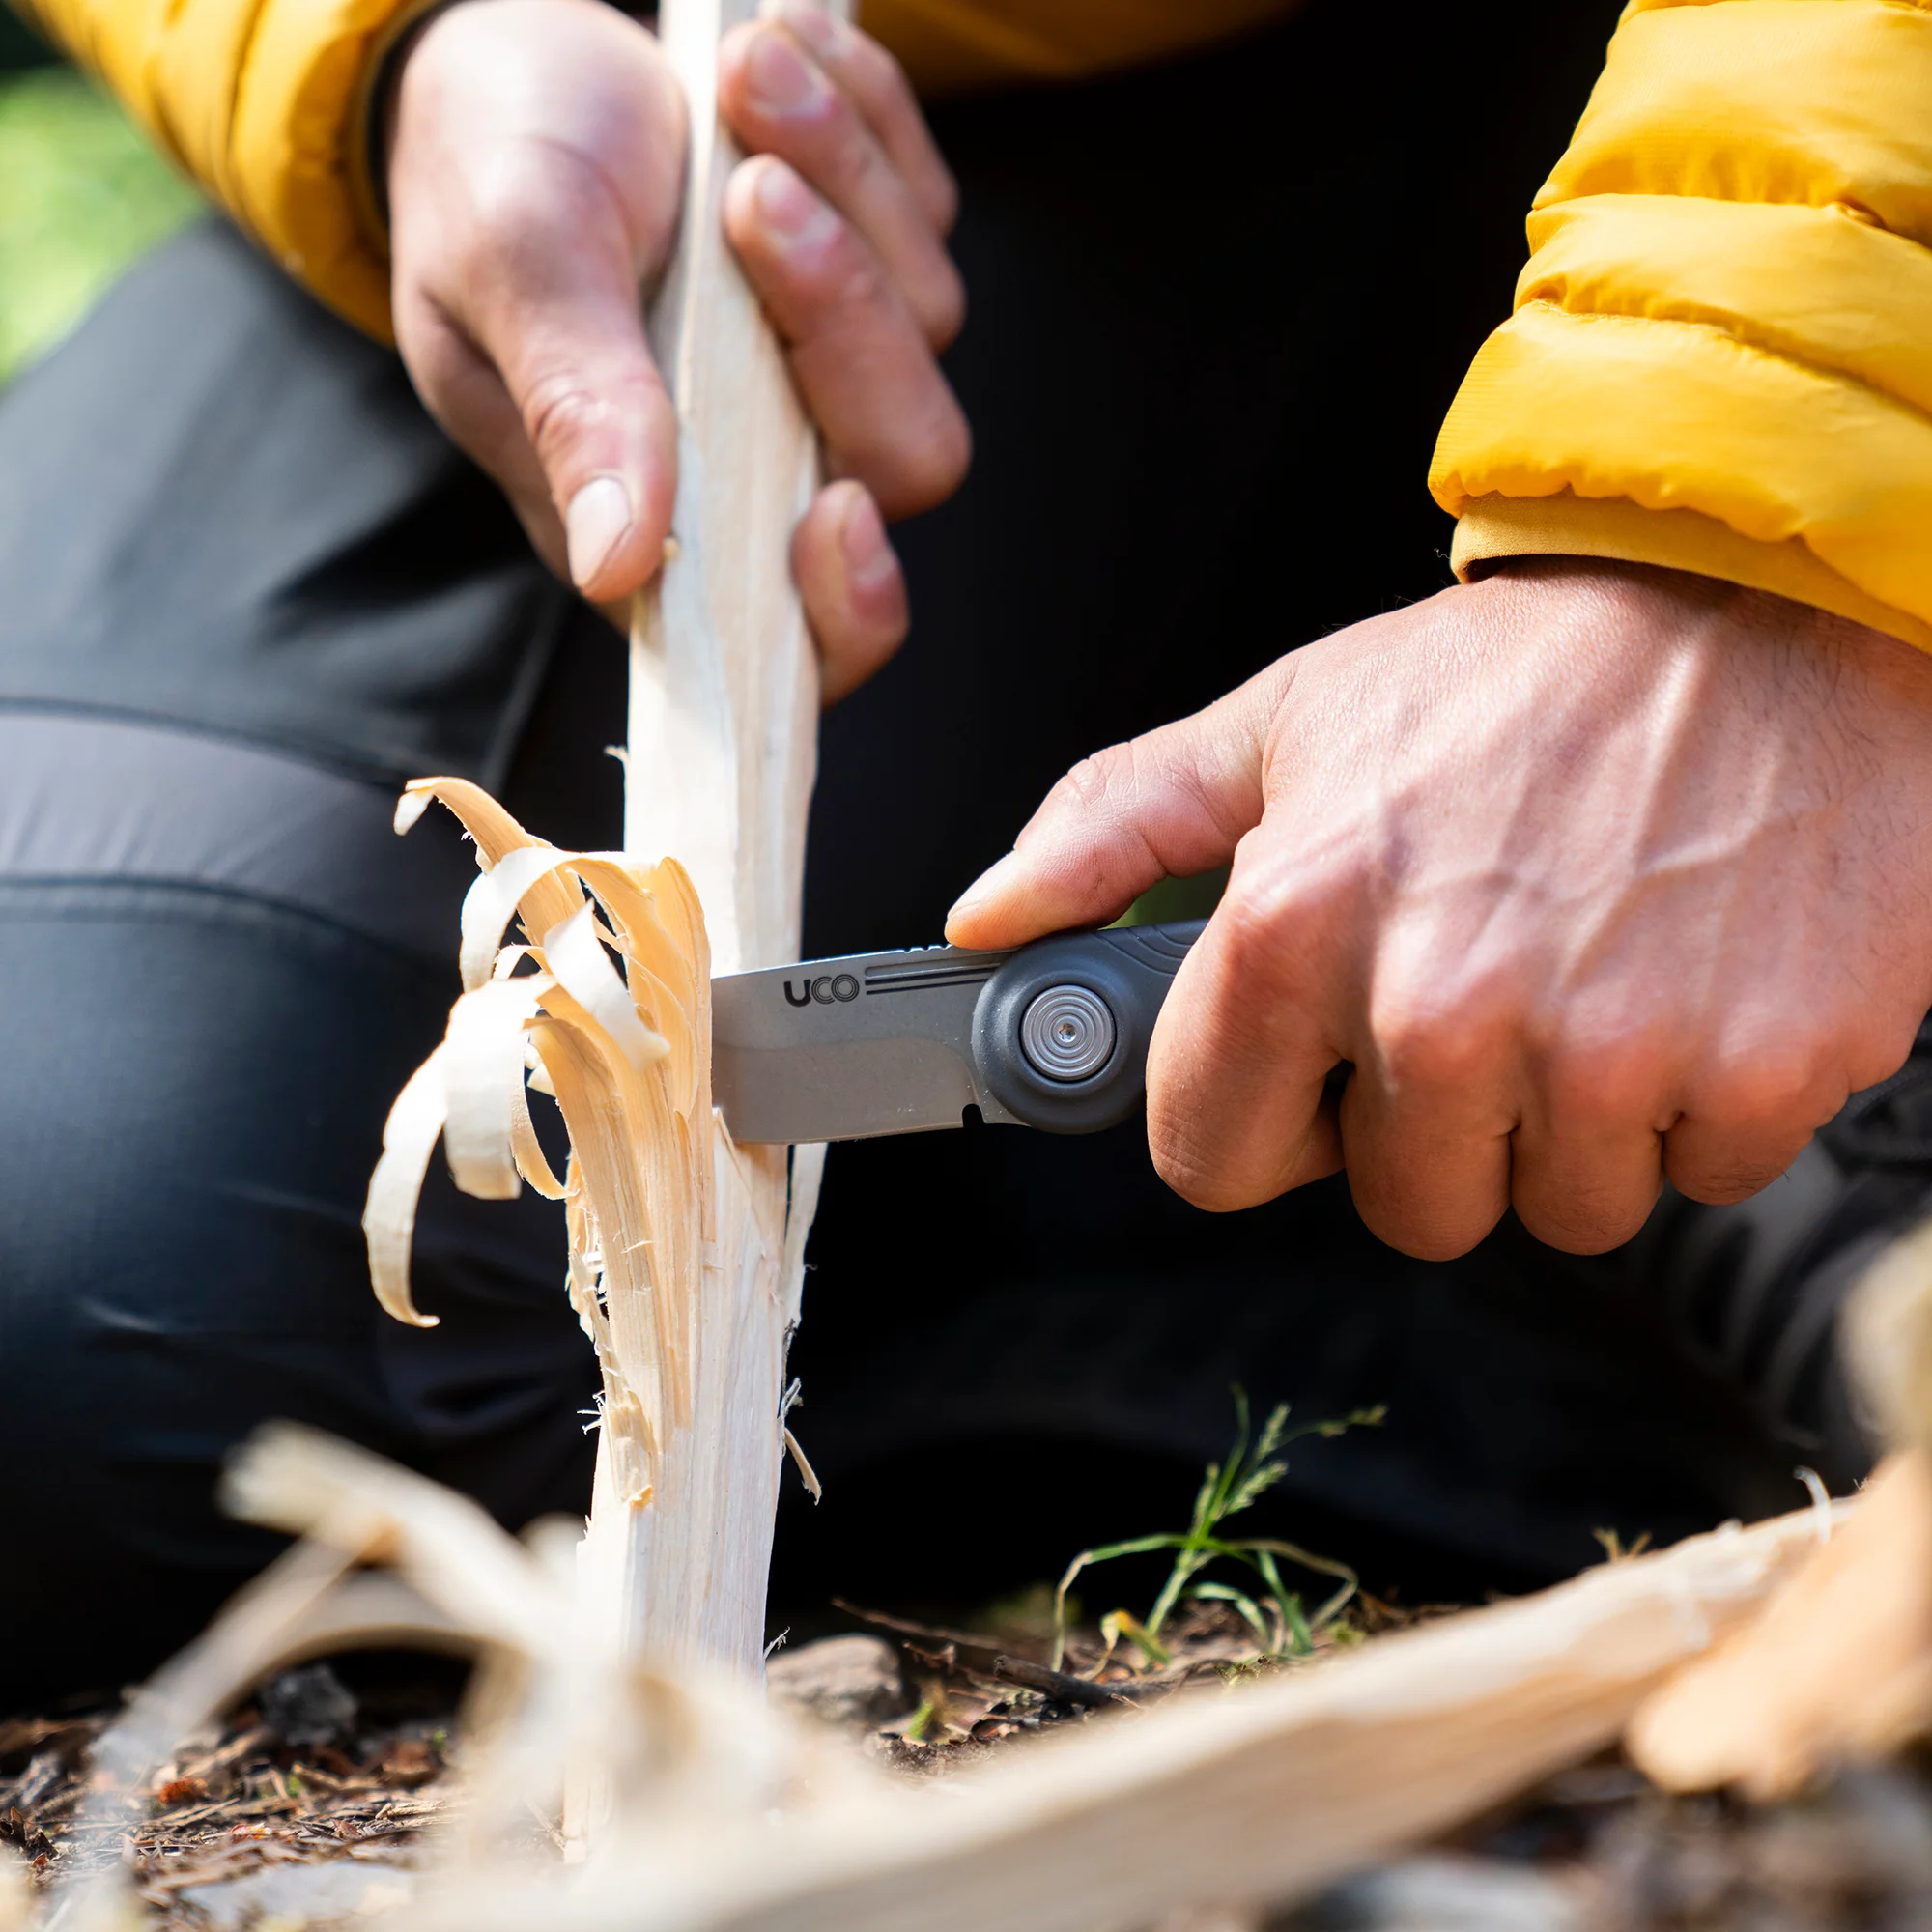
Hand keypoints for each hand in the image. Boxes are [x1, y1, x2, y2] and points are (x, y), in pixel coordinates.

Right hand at [385, 0, 968, 700]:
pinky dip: (867, 121)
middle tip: (749, 188)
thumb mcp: (513, 274)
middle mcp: (767, 464)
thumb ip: (576, 410)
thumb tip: (620, 566)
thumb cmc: (486, 174)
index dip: (846, 607)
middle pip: (903, 456)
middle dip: (843, 313)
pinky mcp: (870, 268)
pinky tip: (782, 58)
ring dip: (847, 179)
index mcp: (666, 522)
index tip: (837, 512)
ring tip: (740, 75)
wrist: (511, 59)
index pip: (799, 639)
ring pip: (927, 317)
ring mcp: (828, 367)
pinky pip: (925, 210)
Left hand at [946, 562, 1931, 1258]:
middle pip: (1403, 1205)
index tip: (1308, 1076)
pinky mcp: (1759, 1072)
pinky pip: (1701, 1177)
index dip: (1259, 1121)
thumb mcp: (1281, 724)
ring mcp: (1607, 1055)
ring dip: (1569, 1122)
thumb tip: (993, 918)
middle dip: (1431, 1125)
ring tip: (1588, 971)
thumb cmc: (1512, 676)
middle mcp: (1442, 1010)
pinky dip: (1699, 1099)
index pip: (1211, 1163)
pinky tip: (1685, 978)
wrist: (1751, 602)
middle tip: (1479, 992)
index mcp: (1297, 930)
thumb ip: (1115, 829)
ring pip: (1558, 1208)